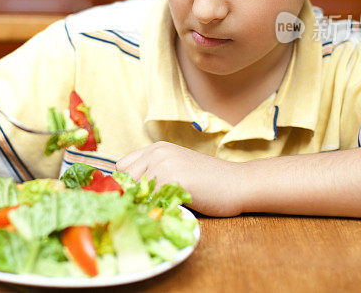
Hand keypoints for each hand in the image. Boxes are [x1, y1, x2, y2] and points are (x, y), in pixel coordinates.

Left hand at [116, 141, 242, 216]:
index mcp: (156, 148)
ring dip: (144, 205)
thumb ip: (154, 174)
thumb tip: (127, 195)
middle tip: (151, 208)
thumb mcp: (177, 168)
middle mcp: (157, 152)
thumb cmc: (209, 182)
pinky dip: (156, 211)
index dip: (127, 185)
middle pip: (124, 180)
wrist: (238, 183)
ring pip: (135, 192)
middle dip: (133, 197)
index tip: (138, 199)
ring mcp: (163, 164)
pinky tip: (171, 211)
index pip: (122, 167)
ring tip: (164, 208)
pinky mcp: (172, 179)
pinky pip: (150, 201)